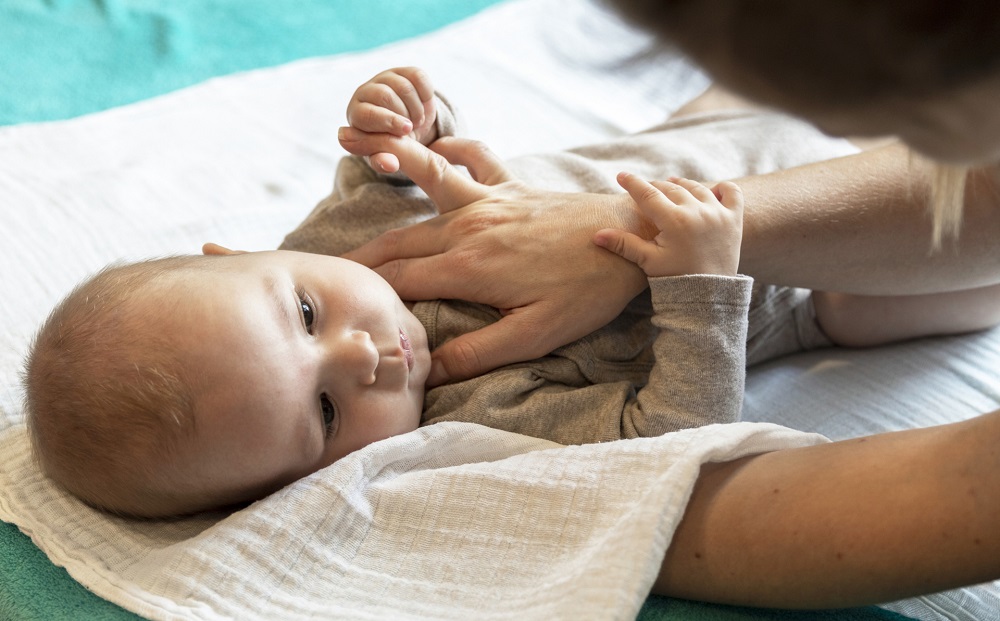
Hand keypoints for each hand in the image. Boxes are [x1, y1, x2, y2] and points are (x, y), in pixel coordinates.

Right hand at [337, 128, 650, 385]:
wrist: (634, 238)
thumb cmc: (587, 290)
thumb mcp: (536, 334)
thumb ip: (478, 352)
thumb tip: (429, 371)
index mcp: (468, 268)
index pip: (399, 281)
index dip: (366, 293)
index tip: (338, 303)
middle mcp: (468, 229)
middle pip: (399, 242)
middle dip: (361, 254)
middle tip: (328, 265)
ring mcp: (489, 202)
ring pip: (424, 192)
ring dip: (387, 180)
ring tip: (356, 166)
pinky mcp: (511, 189)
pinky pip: (473, 159)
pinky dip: (450, 150)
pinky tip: (439, 147)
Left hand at [343, 67, 437, 172]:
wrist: (406, 127)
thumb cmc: (390, 144)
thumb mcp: (385, 155)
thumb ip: (385, 161)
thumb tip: (389, 165)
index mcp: (357, 114)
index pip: (367, 113)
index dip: (388, 122)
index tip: (406, 131)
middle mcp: (366, 92)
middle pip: (385, 96)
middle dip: (404, 115)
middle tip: (412, 129)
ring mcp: (385, 78)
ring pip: (403, 87)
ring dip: (416, 108)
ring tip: (418, 120)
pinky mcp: (404, 71)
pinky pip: (418, 76)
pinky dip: (426, 93)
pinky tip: (424, 105)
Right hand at [594, 173, 743, 276]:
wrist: (711, 297)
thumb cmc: (676, 279)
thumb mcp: (648, 261)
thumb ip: (624, 244)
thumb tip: (597, 235)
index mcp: (674, 221)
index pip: (648, 194)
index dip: (632, 183)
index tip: (620, 176)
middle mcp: (697, 212)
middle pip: (672, 189)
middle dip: (656, 186)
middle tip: (646, 188)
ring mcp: (718, 214)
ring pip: (698, 188)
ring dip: (683, 185)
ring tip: (673, 185)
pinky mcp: (735, 220)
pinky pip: (732, 193)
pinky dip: (724, 188)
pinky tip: (714, 189)